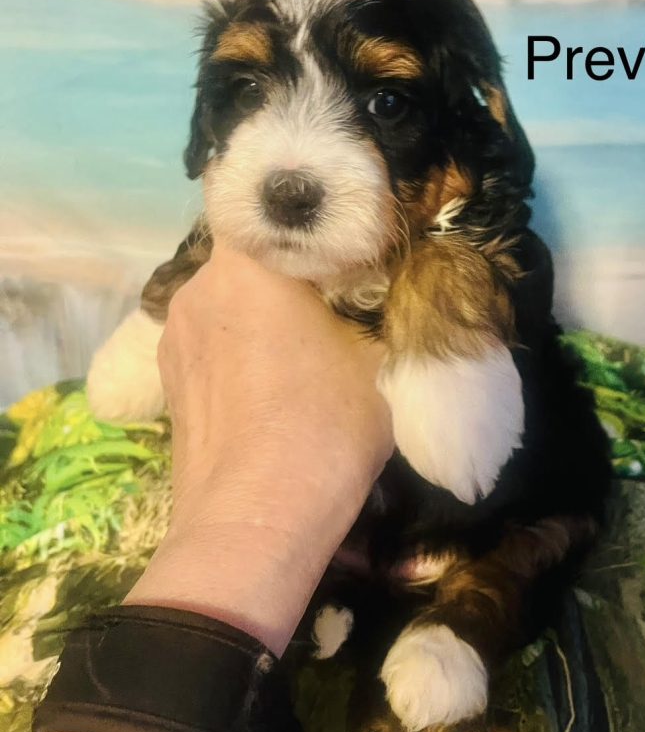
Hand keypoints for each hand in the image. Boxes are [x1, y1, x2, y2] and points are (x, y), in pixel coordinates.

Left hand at [125, 243, 392, 653]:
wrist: (254, 527)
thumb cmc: (326, 428)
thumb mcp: (382, 361)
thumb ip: (381, 309)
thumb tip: (390, 291)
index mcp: (246, 266)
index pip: (262, 204)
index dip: (303, 218)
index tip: (339, 240)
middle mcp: (196, 288)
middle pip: (246, 256)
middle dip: (288, 270)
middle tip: (336, 296)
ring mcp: (173, 337)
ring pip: (226, 302)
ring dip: (261, 312)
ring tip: (305, 348)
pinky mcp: (168, 381)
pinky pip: (211, 342)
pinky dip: (239, 348)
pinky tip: (269, 386)